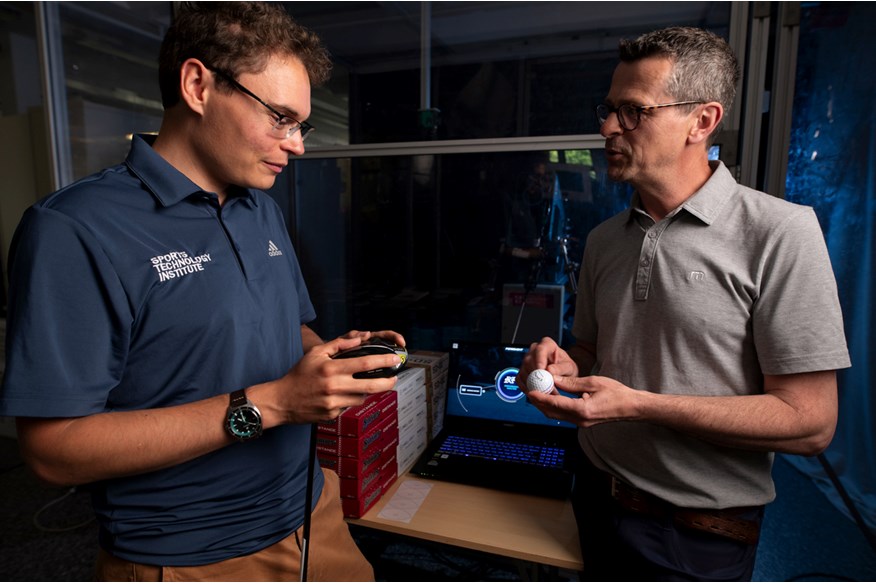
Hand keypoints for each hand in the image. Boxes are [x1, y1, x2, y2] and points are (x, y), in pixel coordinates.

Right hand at [266, 331, 404, 423]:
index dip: (383, 361)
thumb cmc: (298, 375)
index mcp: (331, 369)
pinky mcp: (332, 415)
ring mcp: (334, 403)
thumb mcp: (315, 353)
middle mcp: (334, 387)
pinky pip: (348, 406)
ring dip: (365, 391)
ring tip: (360, 384)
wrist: (281, 401)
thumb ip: (339, 345)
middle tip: (394, 379)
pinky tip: (339, 396)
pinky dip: (349, 400)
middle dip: (388, 382)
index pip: (365, 363)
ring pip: (361, 397)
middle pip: (371, 385)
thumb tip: (360, 339)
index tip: (395, 360)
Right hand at [519, 337, 578, 392]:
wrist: (562, 374)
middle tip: (544, 387)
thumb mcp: (569, 367)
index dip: (539, 360)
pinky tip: (534, 393)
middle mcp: (534, 350)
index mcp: (547, 344)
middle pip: (529, 360)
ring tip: (544, 393)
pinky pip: (520, 378)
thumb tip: (550, 370)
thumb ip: (561, 368)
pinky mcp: (523, 370)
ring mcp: (527, 360)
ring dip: (532, 383)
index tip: (542, 371)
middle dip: (535, 375)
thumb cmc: (566, 367)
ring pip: (523, 370)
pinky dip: (526, 387)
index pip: (540, 349)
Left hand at [525, 374, 641, 427]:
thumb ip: (571, 382)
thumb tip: (553, 378)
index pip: (556, 404)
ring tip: (535, 391)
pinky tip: (549, 396)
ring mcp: (581, 422)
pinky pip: (562, 414)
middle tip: (529, 389)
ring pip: (555, 415)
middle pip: (551, 412)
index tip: (531, 390)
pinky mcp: (582, 421)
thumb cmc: (617, 394)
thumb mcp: (593, 383)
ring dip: (544, 404)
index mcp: (583, 410)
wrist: (631, 407)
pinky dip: (553, 406)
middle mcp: (580, 420)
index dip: (541, 397)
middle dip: (538, 401)